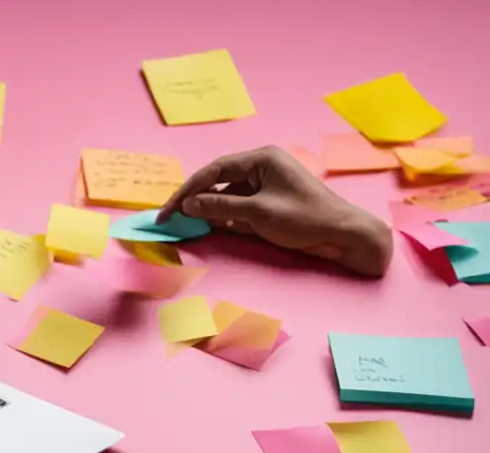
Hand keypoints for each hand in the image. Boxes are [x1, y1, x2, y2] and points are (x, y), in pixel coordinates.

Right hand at [158, 146, 392, 276]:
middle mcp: (262, 167)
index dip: (186, 191)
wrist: (343, 235)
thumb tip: (188, 205)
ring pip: (227, 196)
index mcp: (261, 159)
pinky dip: (225, 218)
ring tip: (189, 226)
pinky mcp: (269, 202)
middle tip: (171, 218)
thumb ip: (220, 208)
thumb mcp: (258, 213)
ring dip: (209, 211)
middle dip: (195, 200)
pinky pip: (239, 206)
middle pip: (217, 181)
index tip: (167, 210)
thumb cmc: (305, 218)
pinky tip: (213, 228)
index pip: (214, 171)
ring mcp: (266, 185)